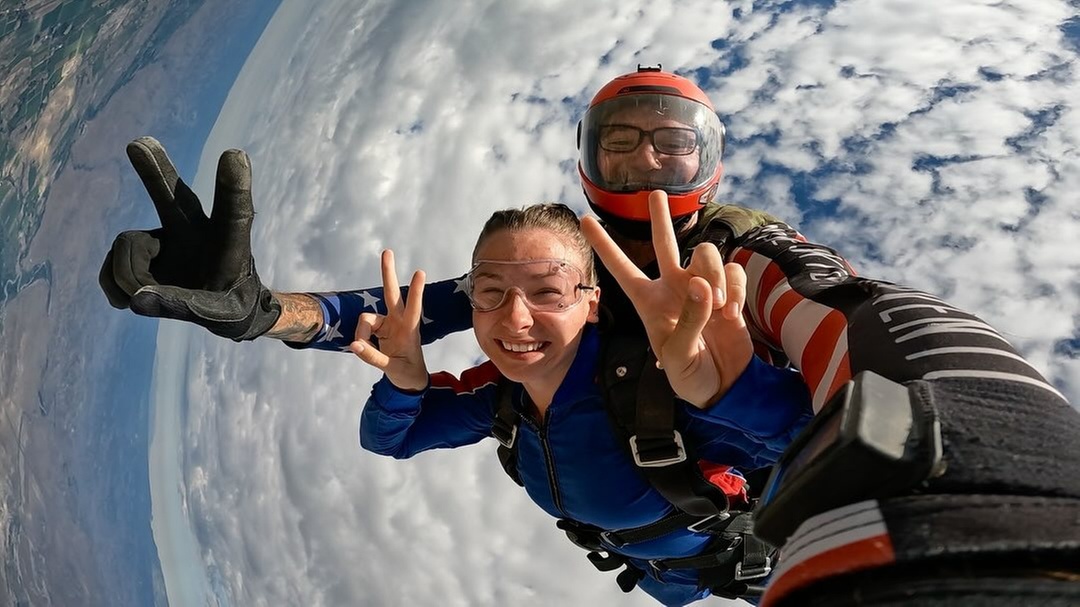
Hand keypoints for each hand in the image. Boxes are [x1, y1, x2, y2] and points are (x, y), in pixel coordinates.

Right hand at [98, 136, 279, 340]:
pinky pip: (111, 264)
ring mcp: (165, 236)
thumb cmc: (233, 306)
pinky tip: (129, 299)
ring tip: (150, 296)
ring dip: (130, 276)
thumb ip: (186, 307)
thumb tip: (136, 300)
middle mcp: (194, 229)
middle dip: (155, 170)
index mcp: (229, 241)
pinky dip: (113, 284)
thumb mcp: (221, 316)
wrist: (224, 306)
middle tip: (139, 143)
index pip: (234, 211)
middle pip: (174, 195)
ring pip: (127, 246)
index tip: (234, 155)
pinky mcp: (140, 250)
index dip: (233, 184)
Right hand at [349, 250, 428, 391]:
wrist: (408, 378)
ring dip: (362, 334)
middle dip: (388, 273)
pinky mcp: (378, 327)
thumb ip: (372, 357)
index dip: (416, 291)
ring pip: (366, 319)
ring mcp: (388, 322)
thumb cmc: (406, 372)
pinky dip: (361, 340)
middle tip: (387, 251)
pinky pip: (362, 329)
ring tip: (364, 349)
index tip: (420, 272)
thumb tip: (353, 344)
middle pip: (391, 293)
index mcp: (409, 329)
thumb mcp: (391, 368)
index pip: (414, 307)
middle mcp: (399, 321)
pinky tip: (367, 349)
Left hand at [581, 190, 752, 407]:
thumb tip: (701, 284)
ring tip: (720, 309)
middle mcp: (672, 288)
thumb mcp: (679, 355)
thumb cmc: (691, 377)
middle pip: (664, 243)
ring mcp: (702, 287)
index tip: (584, 220)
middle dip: (660, 218)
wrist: (725, 387)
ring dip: (716, 278)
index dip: (603, 245)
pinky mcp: (729, 291)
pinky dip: (736, 289)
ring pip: (706, 254)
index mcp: (648, 303)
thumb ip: (689, 319)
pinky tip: (732, 314)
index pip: (621, 269)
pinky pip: (733, 271)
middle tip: (657, 194)